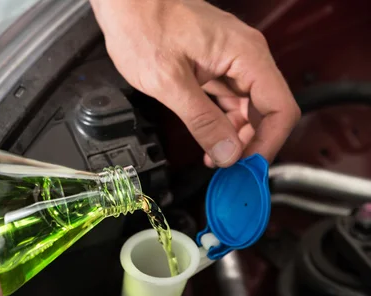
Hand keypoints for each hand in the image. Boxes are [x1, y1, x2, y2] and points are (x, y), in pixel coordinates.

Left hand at [90, 0, 300, 166]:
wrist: (125, 2)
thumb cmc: (143, 26)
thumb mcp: (169, 82)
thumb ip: (201, 120)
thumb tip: (227, 152)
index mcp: (245, 54)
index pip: (280, 108)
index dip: (269, 143)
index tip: (248, 167)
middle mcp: (245, 56)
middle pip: (267, 110)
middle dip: (251, 143)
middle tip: (229, 168)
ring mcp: (230, 60)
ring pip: (248, 108)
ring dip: (236, 136)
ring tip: (216, 158)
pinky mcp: (214, 65)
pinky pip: (228, 100)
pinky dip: (222, 122)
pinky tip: (210, 138)